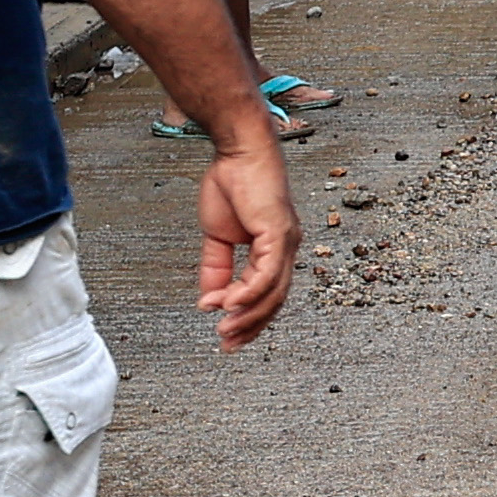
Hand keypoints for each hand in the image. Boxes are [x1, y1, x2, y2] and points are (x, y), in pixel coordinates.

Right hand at [194, 139, 298, 347]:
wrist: (238, 153)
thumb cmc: (233, 185)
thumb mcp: (218, 236)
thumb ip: (216, 268)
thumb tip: (210, 299)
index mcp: (274, 250)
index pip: (267, 294)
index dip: (248, 317)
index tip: (228, 335)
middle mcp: (286, 249)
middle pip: (274, 300)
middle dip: (250, 326)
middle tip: (228, 344)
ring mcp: (286, 241)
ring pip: (273, 292)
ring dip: (247, 314)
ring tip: (224, 328)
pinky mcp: (279, 233)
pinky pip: (267, 272)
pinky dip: (247, 291)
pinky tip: (228, 303)